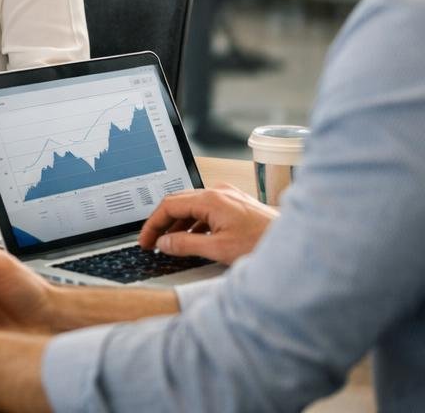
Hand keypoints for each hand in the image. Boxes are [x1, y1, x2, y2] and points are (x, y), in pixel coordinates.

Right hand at [138, 183, 276, 263]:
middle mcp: (218, 192)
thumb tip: (164, 243)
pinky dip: (194, 223)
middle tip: (152, 241)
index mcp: (211, 199)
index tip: (145, 240)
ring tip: (169, 242)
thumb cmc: (263, 245)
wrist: (297, 246)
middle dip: (162, 222)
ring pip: (192, 206)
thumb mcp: (218, 249)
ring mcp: (228, 197)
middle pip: (179, 202)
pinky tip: (193, 238)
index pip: (169, 205)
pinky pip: (206, 210)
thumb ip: (185, 244)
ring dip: (178, 224)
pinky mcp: (236, 205)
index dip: (153, 223)